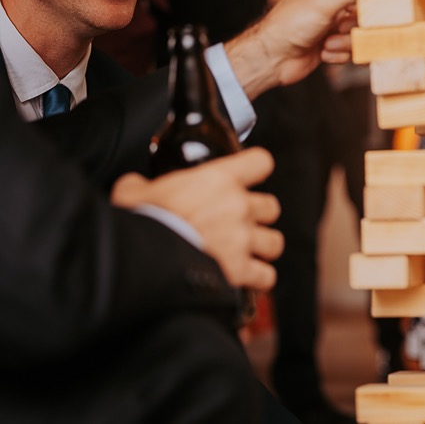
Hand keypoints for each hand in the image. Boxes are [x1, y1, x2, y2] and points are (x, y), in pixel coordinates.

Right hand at [110, 148, 283, 290]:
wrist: (142, 259)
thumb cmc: (142, 221)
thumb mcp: (133, 193)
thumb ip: (140, 186)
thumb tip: (133, 185)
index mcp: (218, 180)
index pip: (260, 162)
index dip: (255, 169)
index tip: (247, 178)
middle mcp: (238, 207)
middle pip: (271, 207)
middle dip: (258, 217)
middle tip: (238, 224)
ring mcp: (243, 239)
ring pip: (274, 242)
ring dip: (262, 249)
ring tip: (246, 254)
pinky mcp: (240, 270)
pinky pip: (267, 276)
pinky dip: (259, 280)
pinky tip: (246, 280)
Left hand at [224, 0, 355, 98]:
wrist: (272, 58)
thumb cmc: (290, 24)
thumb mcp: (325, 0)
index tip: (374, 8)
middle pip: (366, 8)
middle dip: (353, 24)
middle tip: (338, 27)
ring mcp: (333, 19)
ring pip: (361, 30)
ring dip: (345, 41)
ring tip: (326, 42)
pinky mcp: (334, 39)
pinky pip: (353, 47)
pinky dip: (339, 52)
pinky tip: (323, 51)